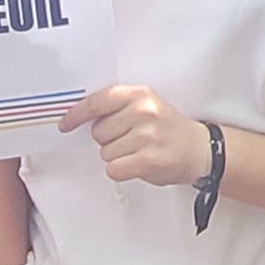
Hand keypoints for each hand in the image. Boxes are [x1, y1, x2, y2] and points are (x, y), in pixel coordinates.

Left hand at [57, 84, 214, 185]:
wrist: (198, 149)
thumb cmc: (168, 128)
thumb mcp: (146, 105)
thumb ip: (118, 107)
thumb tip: (81, 117)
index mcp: (139, 94)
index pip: (97, 102)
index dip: (77, 114)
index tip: (66, 123)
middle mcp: (142, 112)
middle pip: (98, 132)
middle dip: (108, 139)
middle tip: (131, 139)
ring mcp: (146, 136)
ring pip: (105, 152)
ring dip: (117, 156)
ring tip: (139, 151)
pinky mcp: (148, 160)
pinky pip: (113, 169)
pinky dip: (121, 170)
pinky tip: (138, 163)